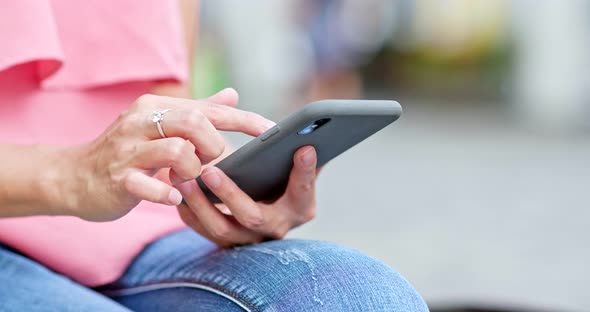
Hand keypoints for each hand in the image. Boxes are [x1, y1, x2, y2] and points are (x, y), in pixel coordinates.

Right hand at [65, 88, 273, 220]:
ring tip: (185, 179)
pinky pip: (150, 184)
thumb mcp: (161, 126)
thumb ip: (198, 111)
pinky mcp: (118, 178)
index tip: (272, 132)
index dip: (245, 120)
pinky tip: (172, 196)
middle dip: (213, 146)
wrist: (74, 177)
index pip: (210, 108)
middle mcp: (141, 122)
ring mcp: (128, 150)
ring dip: (193, 170)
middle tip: (207, 161)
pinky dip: (167, 193)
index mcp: (156, 107)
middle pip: (195, 123)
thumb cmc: (127, 152)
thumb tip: (232, 95)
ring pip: (178, 151)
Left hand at [177, 146, 318, 246]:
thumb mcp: (294, 166)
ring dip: (201, 204)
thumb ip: (298, 152)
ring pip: (221, 228)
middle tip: (210, 170)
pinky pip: (203, 228)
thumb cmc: (282, 177)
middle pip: (253, 217)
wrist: (264, 206)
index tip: (304, 148)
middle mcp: (276, 227)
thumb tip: (308, 133)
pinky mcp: (225, 240)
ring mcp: (248, 238)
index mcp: (300, 207)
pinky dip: (189, 210)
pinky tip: (178, 190)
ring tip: (184, 179)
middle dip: (230, 194)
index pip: (303, 192)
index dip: (305, 172)